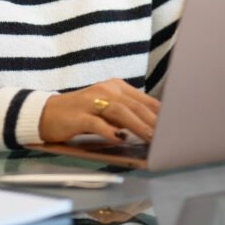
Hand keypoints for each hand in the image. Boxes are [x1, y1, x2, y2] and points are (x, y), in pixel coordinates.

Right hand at [38, 79, 159, 144]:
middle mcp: (105, 89)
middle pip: (134, 106)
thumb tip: (155, 128)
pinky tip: (119, 139)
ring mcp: (91, 101)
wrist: (48, 113)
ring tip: (151, 139)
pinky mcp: (78, 115)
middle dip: (153, 122)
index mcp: (115, 86)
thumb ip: (128, 114)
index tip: (176, 127)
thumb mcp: (107, 109)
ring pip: (119, 112)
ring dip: (137, 126)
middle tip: (168, 136)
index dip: (161, 114)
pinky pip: (96, 123)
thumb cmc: (83, 113)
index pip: (144, 101)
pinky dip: (109, 131)